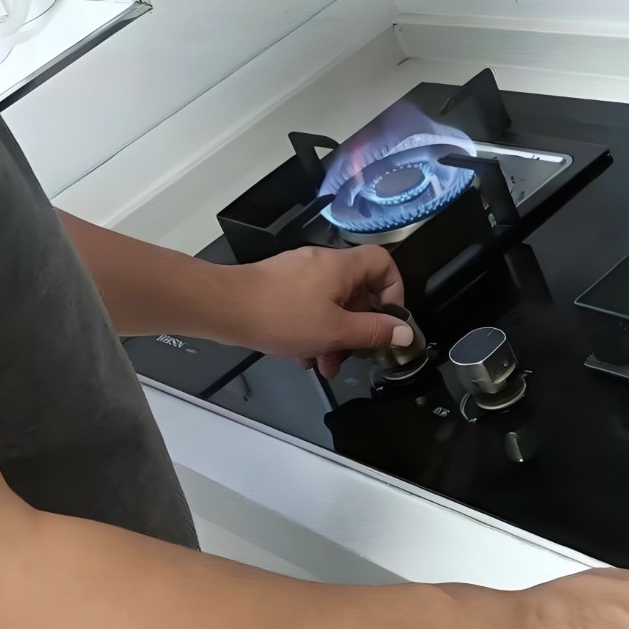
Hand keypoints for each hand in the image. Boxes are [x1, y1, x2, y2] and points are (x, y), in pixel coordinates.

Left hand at [217, 246, 411, 376]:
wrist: (225, 307)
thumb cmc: (282, 316)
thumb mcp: (334, 331)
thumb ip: (372, 332)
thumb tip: (404, 332)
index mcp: (341, 267)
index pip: (383, 263)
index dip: (394, 290)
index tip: (389, 321)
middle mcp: (322, 263)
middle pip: (355, 291)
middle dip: (357, 328)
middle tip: (352, 357)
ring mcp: (298, 273)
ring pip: (329, 304)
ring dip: (332, 336)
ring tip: (323, 366)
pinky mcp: (279, 286)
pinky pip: (307, 306)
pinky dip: (310, 330)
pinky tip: (300, 357)